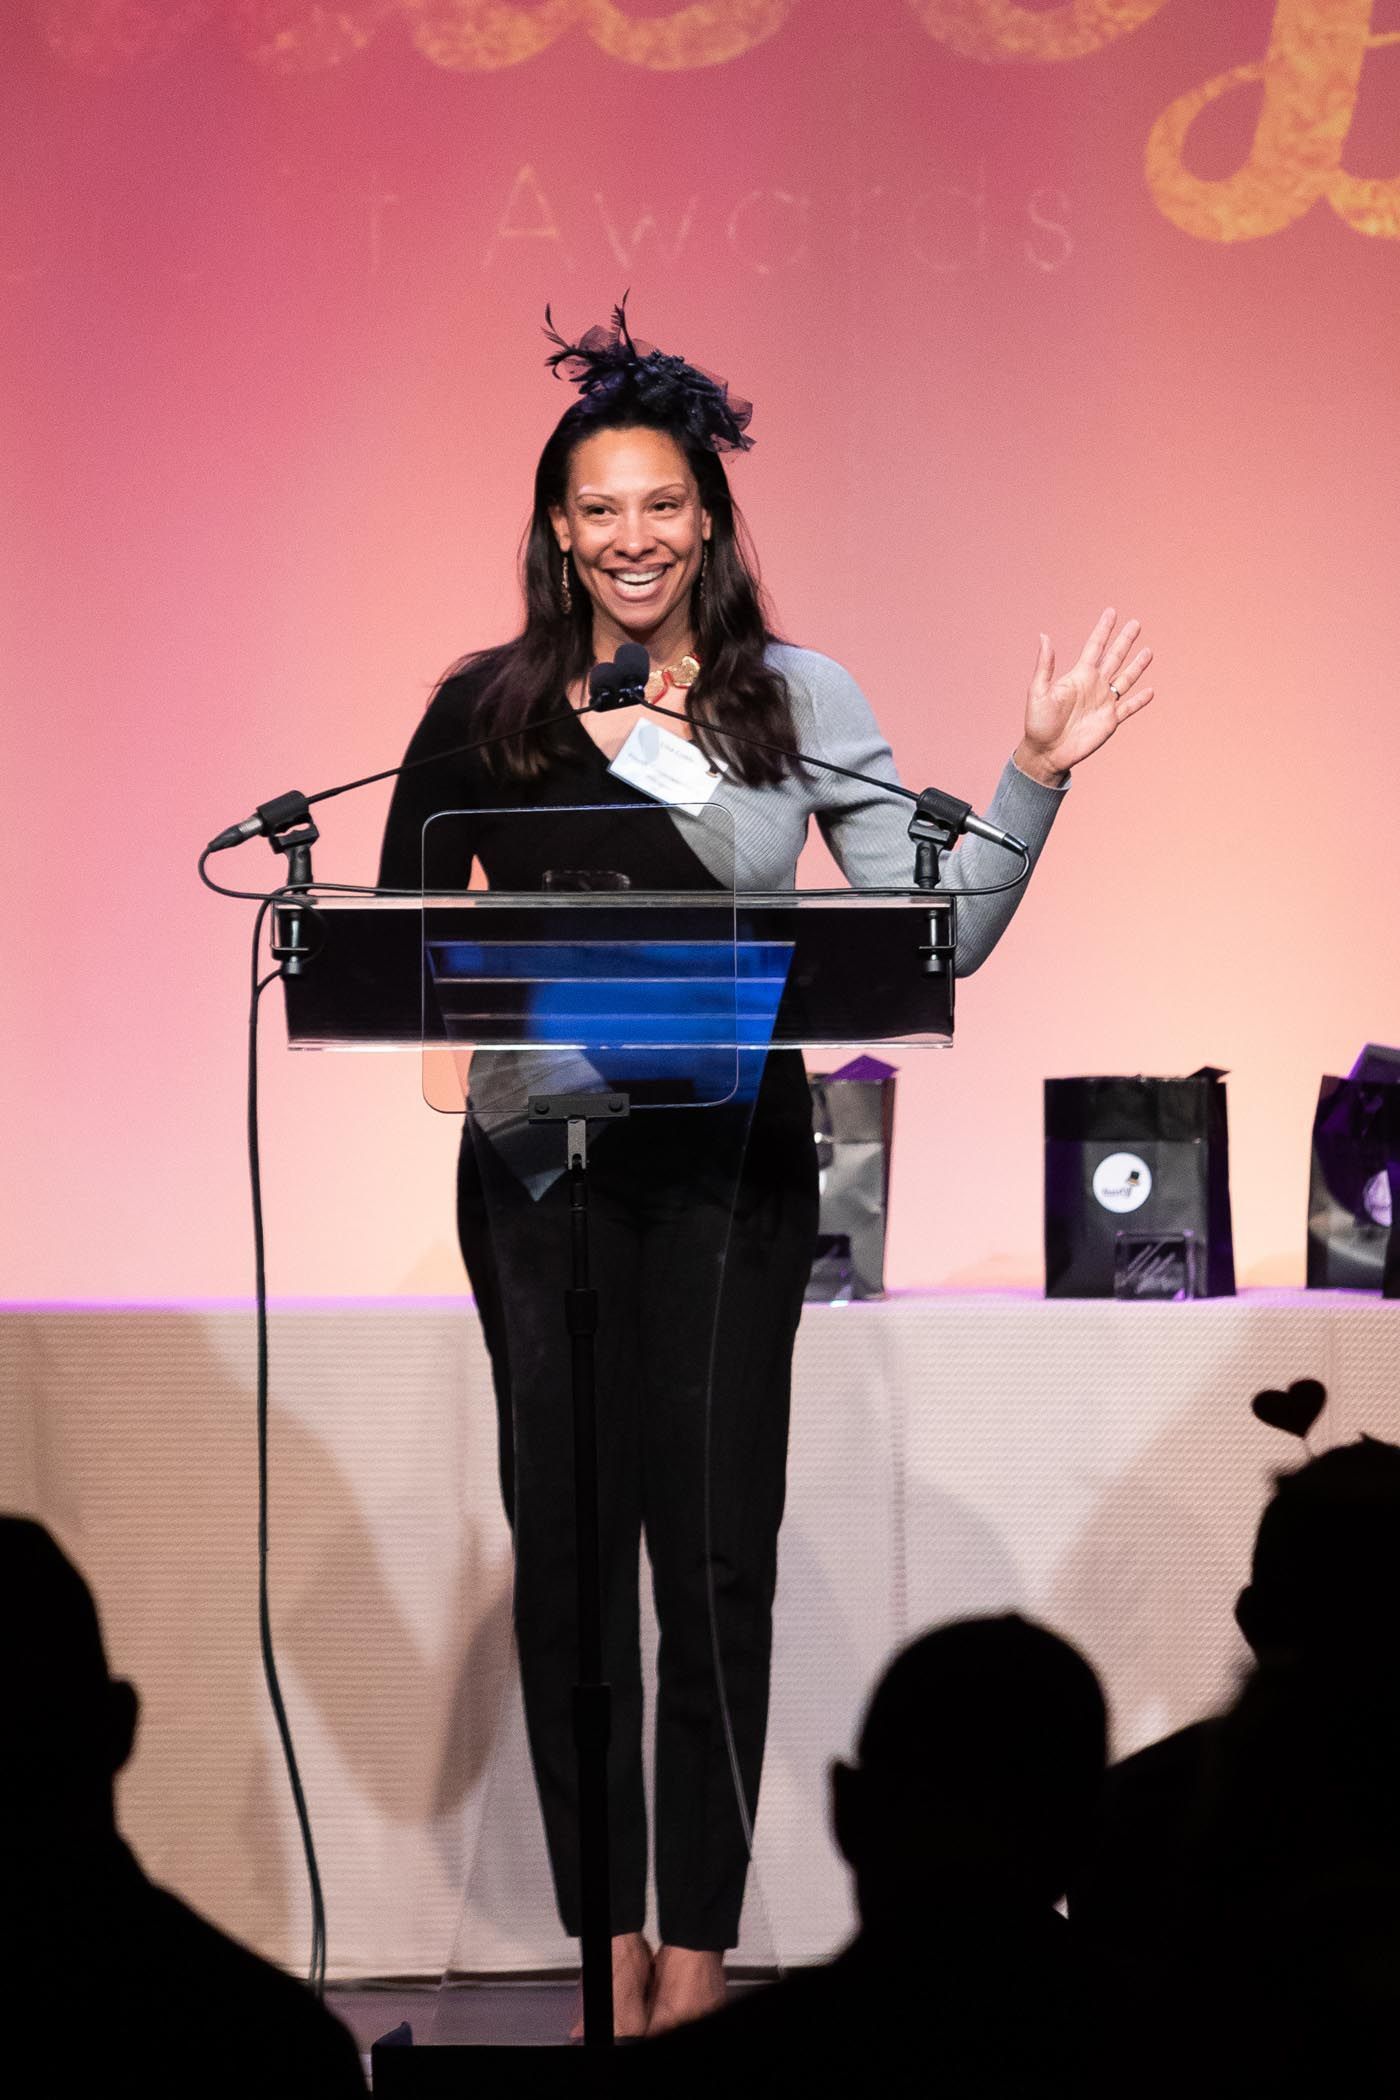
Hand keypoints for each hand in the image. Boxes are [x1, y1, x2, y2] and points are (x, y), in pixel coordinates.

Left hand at [1015, 608, 1154, 784]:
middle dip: (1125, 641)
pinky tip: (1150, 691)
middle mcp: (1094, 686)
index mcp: (1079, 676)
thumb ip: (1045, 665)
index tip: (1111, 612)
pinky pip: (1129, 707)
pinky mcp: (1110, 721)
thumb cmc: (1037, 722)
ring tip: (1148, 651)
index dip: (1103, 629)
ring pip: (1125, 679)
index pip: (1094, 646)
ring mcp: (1103, 702)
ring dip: (1137, 666)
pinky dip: (1139, 700)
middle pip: (1114, 658)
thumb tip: (1044, 636)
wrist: (1046, 752)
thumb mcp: (1038, 691)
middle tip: (1136, 623)